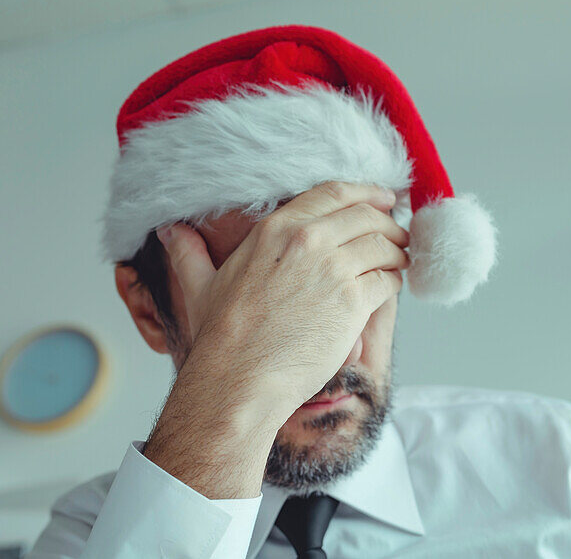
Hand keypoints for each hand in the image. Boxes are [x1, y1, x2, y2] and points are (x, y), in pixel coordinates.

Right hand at [159, 180, 409, 421]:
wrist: (238, 379)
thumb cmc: (220, 338)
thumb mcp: (200, 284)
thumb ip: (189, 253)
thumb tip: (170, 232)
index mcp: (275, 229)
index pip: (334, 192)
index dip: (366, 192)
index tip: (382, 197)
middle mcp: (308, 240)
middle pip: (367, 216)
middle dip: (389, 223)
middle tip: (398, 234)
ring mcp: (332, 269)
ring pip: (384, 246)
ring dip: (398, 252)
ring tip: (400, 260)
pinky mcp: (352, 301)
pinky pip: (389, 280)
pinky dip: (395, 281)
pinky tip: (392, 286)